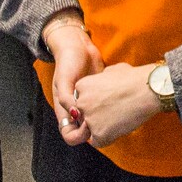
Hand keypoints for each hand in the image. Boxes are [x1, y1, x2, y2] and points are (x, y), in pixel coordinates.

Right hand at [43, 15, 102, 142]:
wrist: (79, 46)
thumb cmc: (68, 62)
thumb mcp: (64, 80)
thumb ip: (66, 99)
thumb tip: (76, 115)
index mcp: (64, 110)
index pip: (69, 135)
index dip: (78, 136)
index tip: (89, 127)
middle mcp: (76, 110)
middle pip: (85, 133)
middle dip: (95, 131)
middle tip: (105, 120)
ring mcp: (88, 104)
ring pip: (97, 123)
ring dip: (105, 122)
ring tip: (113, 112)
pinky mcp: (100, 97)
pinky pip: (105, 110)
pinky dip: (110, 110)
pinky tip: (117, 102)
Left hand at [73, 61, 164, 147]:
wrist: (148, 90)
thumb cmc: (135, 78)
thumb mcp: (112, 70)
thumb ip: (101, 78)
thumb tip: (103, 81)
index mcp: (82, 86)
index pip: (81, 101)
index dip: (96, 103)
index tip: (109, 102)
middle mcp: (81, 103)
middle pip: (84, 115)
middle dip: (96, 115)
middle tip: (115, 111)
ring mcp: (89, 119)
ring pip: (90, 130)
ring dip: (103, 127)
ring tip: (120, 118)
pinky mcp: (98, 134)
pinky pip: (99, 141)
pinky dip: (109, 138)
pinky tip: (121, 127)